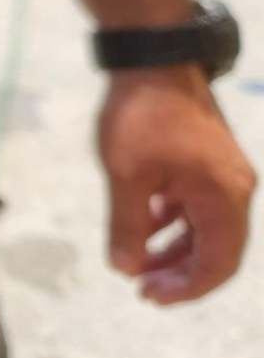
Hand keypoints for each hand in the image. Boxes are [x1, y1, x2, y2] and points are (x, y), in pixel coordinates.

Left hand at [98, 66, 256, 303]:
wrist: (152, 59)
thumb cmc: (140, 115)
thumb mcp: (125, 175)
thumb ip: (127, 226)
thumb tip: (125, 269)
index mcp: (225, 197)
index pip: (219, 263)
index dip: (188, 288)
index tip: (150, 297)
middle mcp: (233, 189)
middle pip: (215, 250)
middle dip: (179, 274)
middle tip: (140, 289)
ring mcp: (222, 175)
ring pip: (204, 229)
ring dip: (173, 250)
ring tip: (137, 267)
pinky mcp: (206, 163)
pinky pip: (195, 206)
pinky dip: (172, 222)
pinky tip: (142, 227)